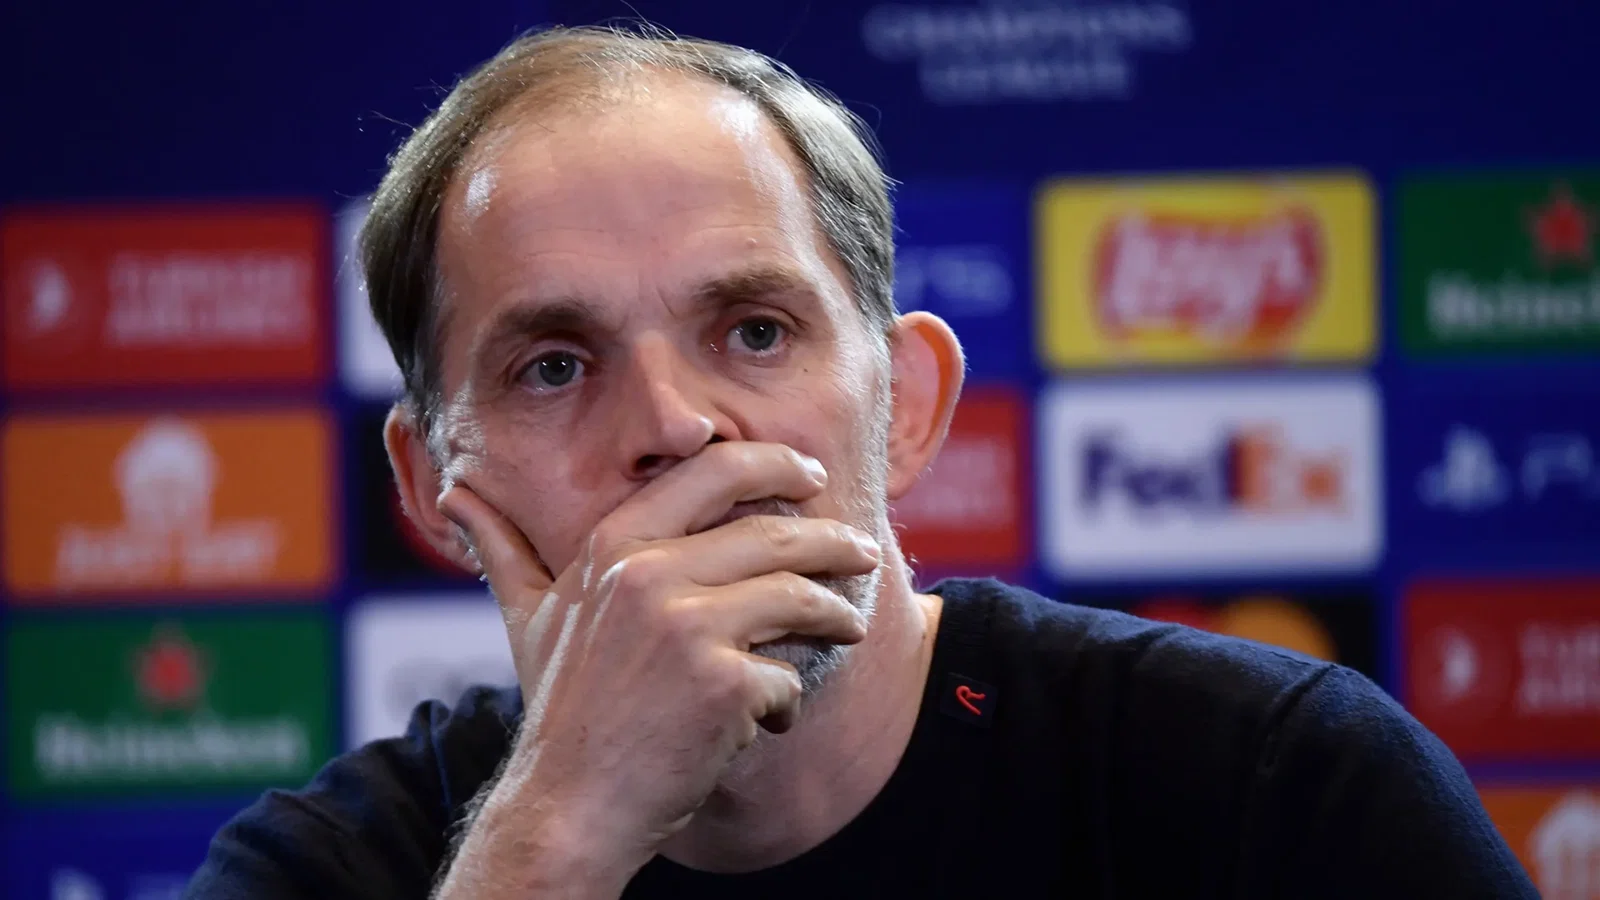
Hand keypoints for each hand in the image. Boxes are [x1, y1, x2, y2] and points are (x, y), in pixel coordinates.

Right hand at [437, 441, 880, 875]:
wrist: (569, 807)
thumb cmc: (560, 711)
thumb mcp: (528, 619)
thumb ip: (504, 549)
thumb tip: (457, 492)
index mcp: (614, 545)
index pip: (712, 471)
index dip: (772, 464)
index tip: (809, 475)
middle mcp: (650, 573)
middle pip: (775, 532)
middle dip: (833, 540)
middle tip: (863, 550)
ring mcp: (688, 627)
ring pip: (798, 596)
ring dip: (837, 612)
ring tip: (850, 624)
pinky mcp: (723, 684)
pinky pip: (788, 676)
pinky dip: (789, 701)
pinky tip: (774, 719)